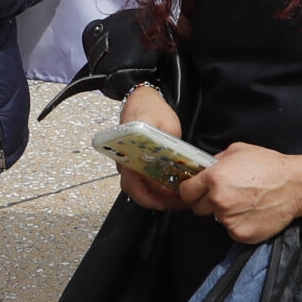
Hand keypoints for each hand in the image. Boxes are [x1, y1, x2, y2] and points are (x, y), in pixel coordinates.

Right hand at [116, 86, 186, 210]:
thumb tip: (177, 166)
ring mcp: (128, 160)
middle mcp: (124, 158)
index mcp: (128, 151)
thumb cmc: (152, 109)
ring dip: (156, 193)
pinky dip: (155, 184)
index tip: (161, 204)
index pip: (132, 183)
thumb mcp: (166, 127)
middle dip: (155, 199)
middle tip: (176, 202)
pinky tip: (169, 184)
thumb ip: (169, 146)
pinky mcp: (135, 159)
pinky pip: (142, 176)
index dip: (146, 197)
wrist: (143, 98)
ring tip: (176, 195)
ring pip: (139, 184)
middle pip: (136, 188)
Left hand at [179, 143, 301, 244]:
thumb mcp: (238, 151)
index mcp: (213, 178)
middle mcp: (218, 200)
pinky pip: (231, 230)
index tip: (196, 192)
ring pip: (216, 219)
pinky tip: (252, 212)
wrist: (295, 185)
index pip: (185, 192)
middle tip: (227, 195)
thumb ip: (216, 160)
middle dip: (207, 202)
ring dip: (225, 213)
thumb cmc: (269, 166)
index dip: (190, 191)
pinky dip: (239, 224)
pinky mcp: (241, 233)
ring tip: (245, 202)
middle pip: (198, 208)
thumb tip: (204, 169)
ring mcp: (229, 219)